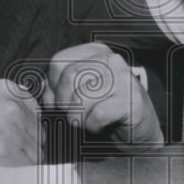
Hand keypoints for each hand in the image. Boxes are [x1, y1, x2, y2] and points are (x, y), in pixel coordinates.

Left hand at [44, 43, 163, 145]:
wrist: (138, 131)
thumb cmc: (106, 110)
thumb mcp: (80, 93)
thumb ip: (59, 88)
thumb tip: (45, 92)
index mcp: (95, 52)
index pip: (58, 62)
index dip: (53, 87)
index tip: (61, 101)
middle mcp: (111, 59)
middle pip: (68, 78)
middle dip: (64, 103)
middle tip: (74, 114)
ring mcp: (123, 78)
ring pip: (81, 97)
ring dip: (78, 117)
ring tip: (87, 121)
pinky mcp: (130, 99)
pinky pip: (97, 114)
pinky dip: (92, 126)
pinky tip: (101, 125)